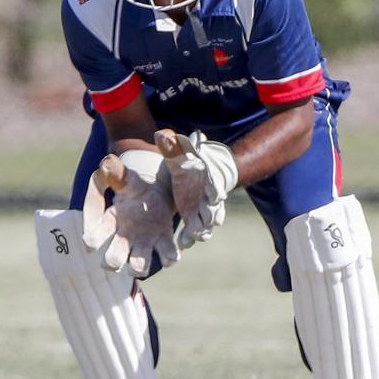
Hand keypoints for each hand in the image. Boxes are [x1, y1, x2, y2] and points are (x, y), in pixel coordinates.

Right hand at [82, 150, 178, 276]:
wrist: (156, 193)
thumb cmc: (132, 187)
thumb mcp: (124, 177)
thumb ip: (114, 172)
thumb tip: (106, 162)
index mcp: (108, 223)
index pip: (93, 238)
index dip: (91, 241)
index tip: (92, 241)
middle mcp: (123, 240)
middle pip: (111, 261)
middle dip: (113, 259)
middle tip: (117, 255)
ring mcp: (143, 245)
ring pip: (137, 267)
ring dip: (138, 264)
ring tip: (143, 252)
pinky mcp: (164, 244)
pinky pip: (167, 258)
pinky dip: (168, 257)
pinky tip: (168, 246)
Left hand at [156, 129, 237, 248]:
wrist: (192, 173)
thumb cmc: (187, 160)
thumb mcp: (180, 152)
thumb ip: (172, 145)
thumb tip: (162, 134)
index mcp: (208, 178)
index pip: (216, 184)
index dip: (216, 189)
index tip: (217, 195)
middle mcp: (209, 197)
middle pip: (214, 208)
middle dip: (210, 216)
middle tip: (205, 224)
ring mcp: (202, 210)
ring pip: (206, 223)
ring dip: (200, 231)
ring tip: (191, 238)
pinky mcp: (193, 219)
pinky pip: (194, 230)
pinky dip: (189, 237)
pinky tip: (181, 244)